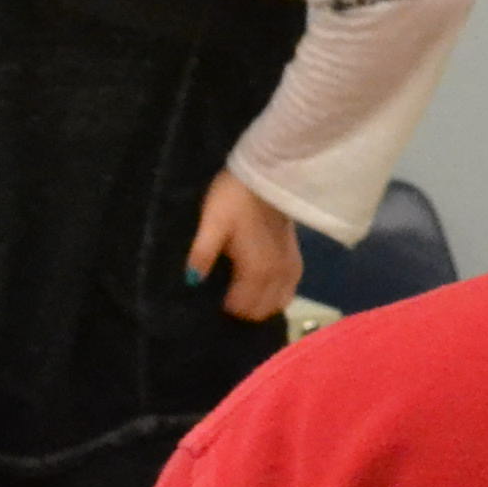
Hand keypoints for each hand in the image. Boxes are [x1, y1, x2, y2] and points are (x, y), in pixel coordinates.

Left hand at [187, 171, 303, 322]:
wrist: (267, 175)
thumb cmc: (235, 198)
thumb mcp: (212, 223)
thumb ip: (203, 254)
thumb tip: (191, 282)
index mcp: (256, 270)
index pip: (243, 308)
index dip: (226, 308)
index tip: (212, 297)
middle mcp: (277, 274)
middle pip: (262, 311)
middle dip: (243, 310)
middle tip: (225, 295)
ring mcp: (290, 266)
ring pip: (278, 303)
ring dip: (260, 304)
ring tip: (242, 292)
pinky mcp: (296, 257)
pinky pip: (290, 289)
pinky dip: (276, 294)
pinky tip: (263, 284)